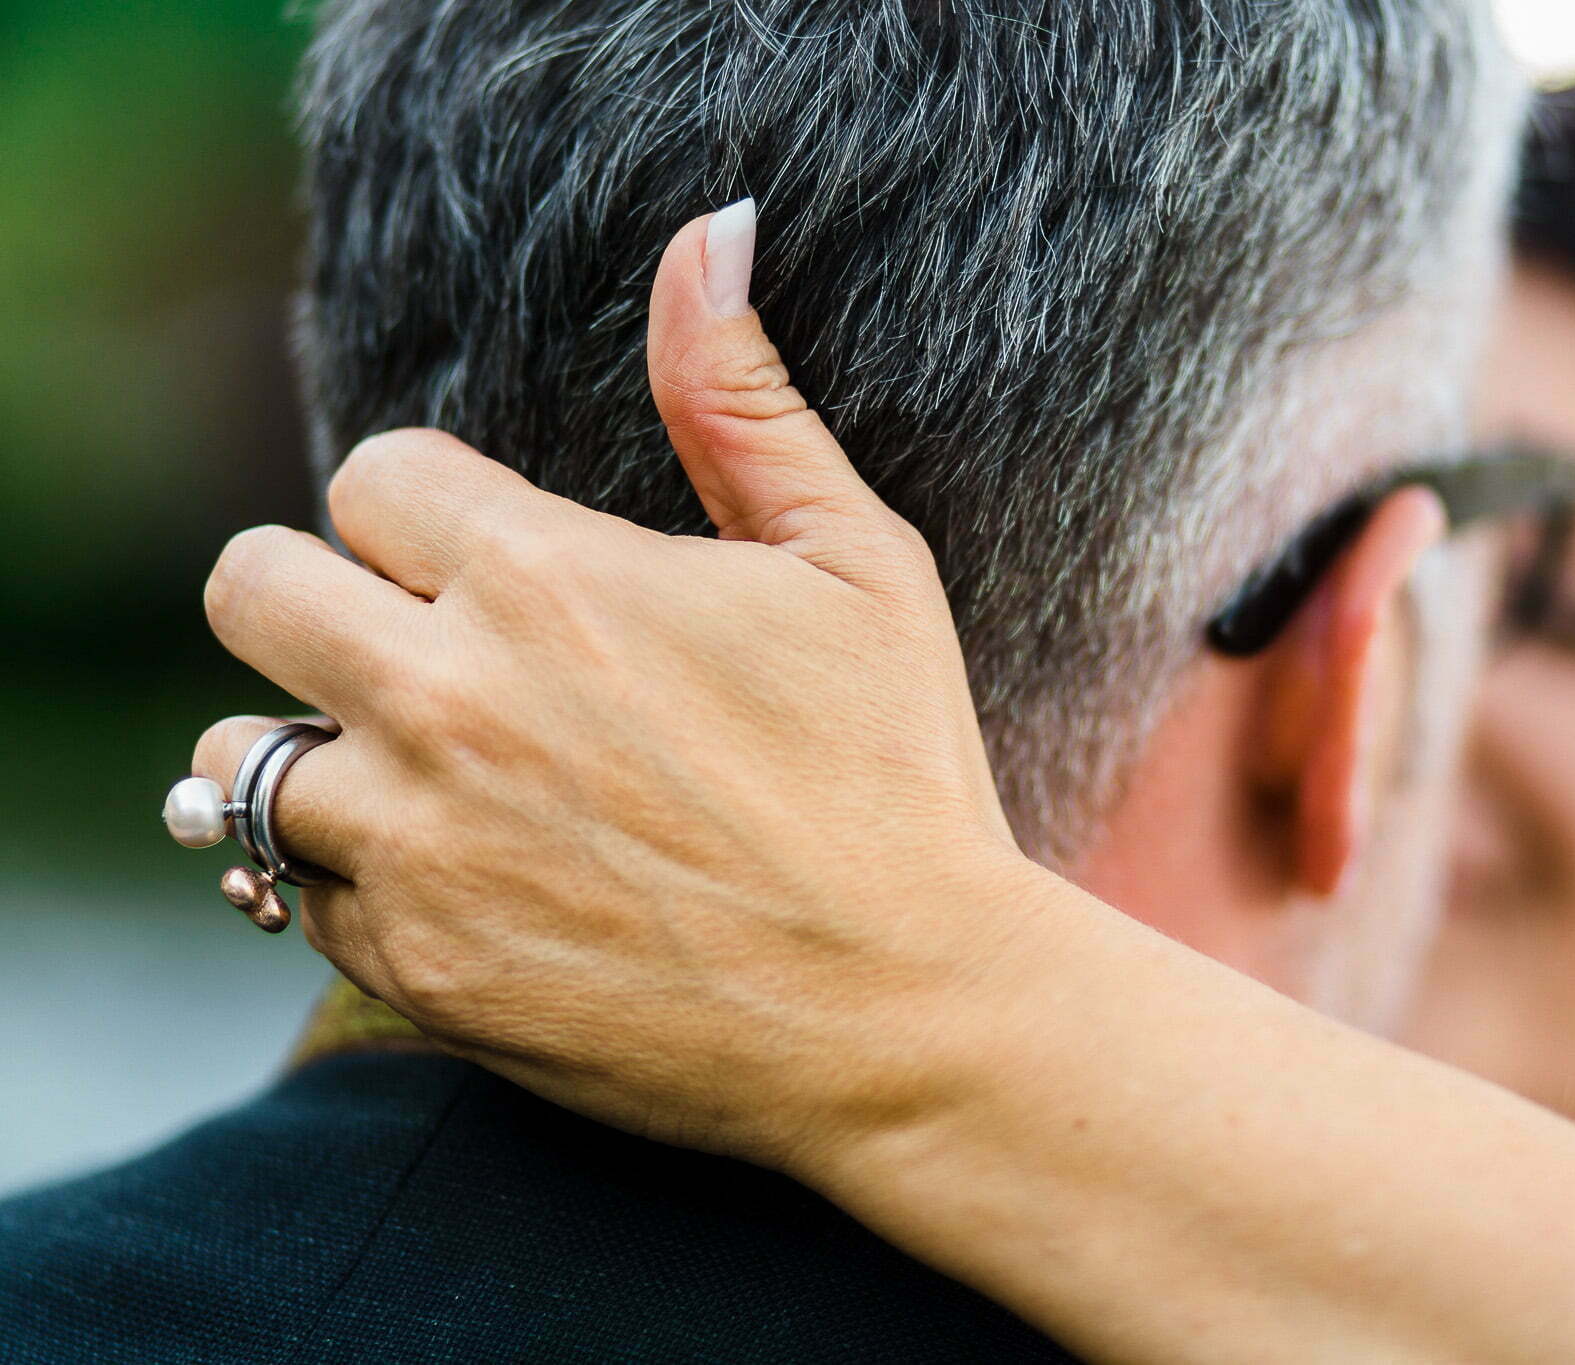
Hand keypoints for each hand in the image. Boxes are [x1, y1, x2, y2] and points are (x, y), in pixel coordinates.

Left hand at [192, 205, 1050, 1168]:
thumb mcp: (857, 566)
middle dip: (324, 602)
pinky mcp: (415, 970)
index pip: (371, 478)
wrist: (908, 1012)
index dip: (432, 514)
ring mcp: (419, 846)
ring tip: (428, 777)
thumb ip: (745, 403)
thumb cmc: (900, 776)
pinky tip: (467, 881)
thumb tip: (711, 233)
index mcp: (550, 578)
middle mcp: (452, 702)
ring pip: (237, 761)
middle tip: (422, 652)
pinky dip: (355, 882)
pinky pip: (297, 897)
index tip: (495, 568)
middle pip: (254, 589)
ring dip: (315, 752)